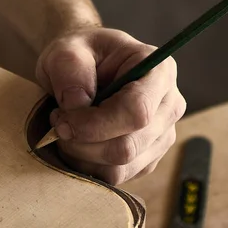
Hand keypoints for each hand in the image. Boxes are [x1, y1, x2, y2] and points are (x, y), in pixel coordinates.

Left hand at [35, 28, 185, 184]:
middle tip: (57, 123)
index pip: (137, 111)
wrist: (84, 68)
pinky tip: (78, 142)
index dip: (94, 124)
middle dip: (82, 143)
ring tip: (66, 129)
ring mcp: (161, 136)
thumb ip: (70, 69)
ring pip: (120, 168)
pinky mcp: (147, 158)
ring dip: (81, 156)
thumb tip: (77, 105)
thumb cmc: (80, 54)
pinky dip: (87, 165)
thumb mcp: (66, 50)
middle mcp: (169, 105)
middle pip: (128, 147)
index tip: (62, 120)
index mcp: (159, 71)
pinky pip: (115, 178)